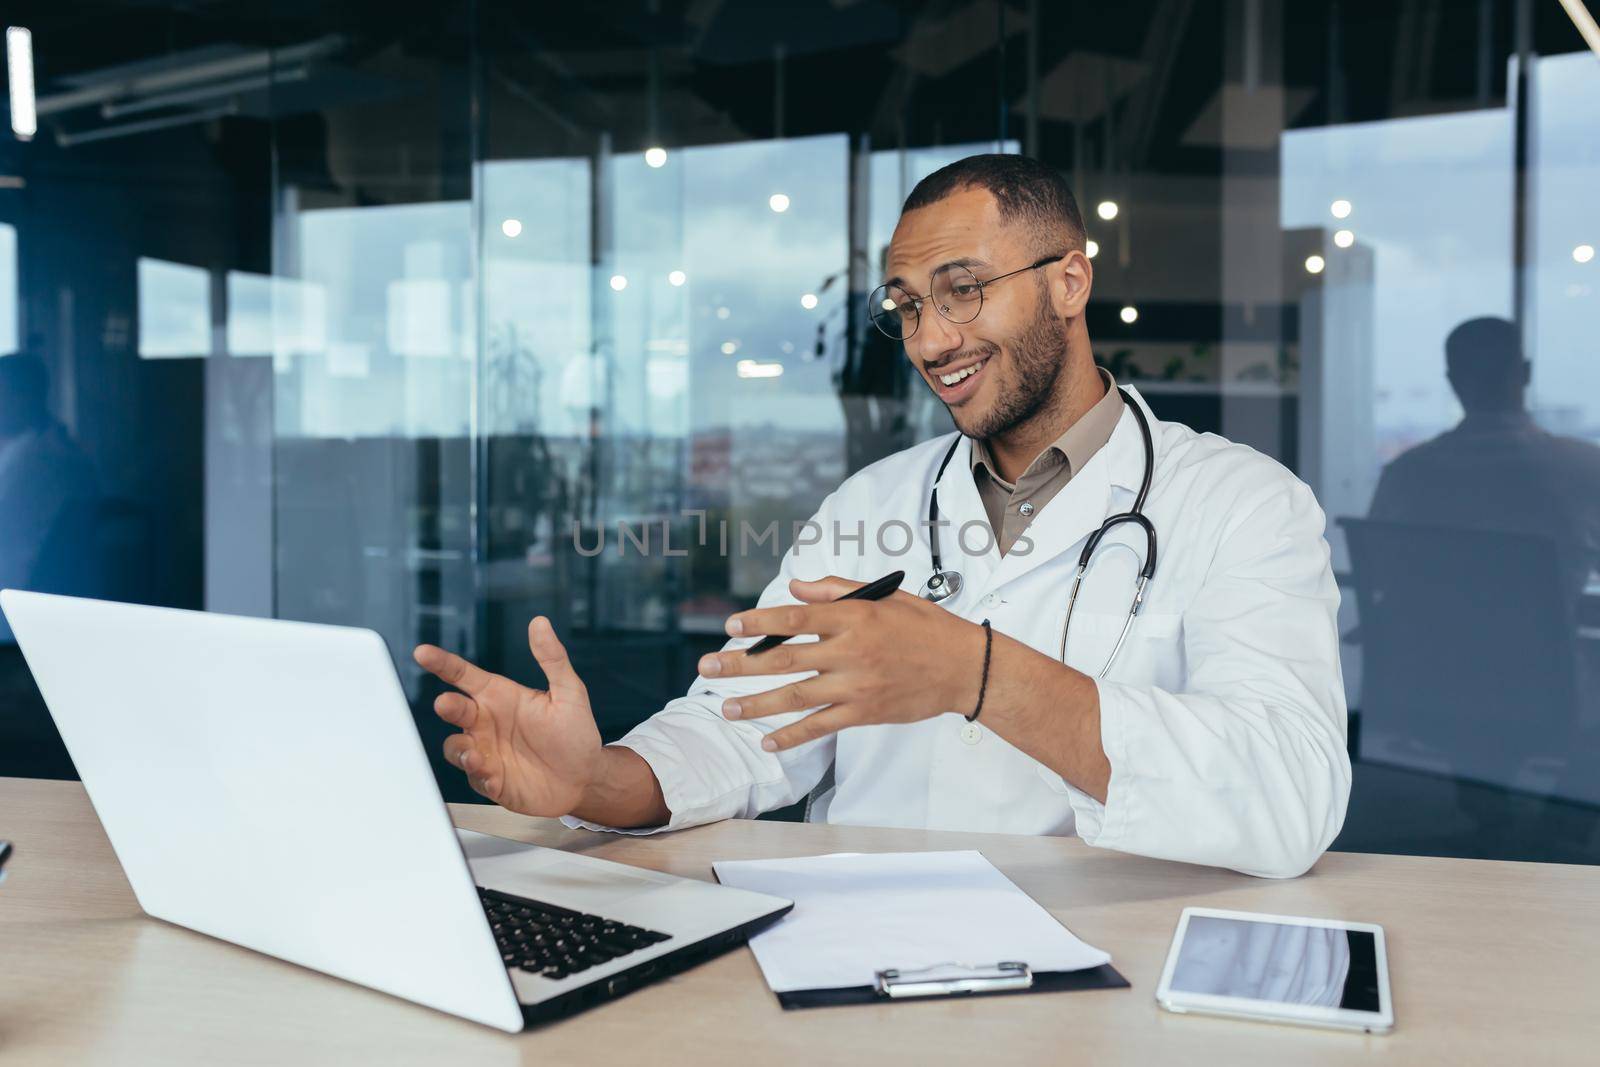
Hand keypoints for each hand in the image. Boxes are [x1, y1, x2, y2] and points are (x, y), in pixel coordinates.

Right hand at [414, 617, 601, 817]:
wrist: (584, 777)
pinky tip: (494, 777)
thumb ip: (552, 659)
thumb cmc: (575, 732)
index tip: (423, 652)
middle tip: (445, 703)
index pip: (464, 676)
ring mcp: (486, 751)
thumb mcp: (569, 692)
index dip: (442, 663)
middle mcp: (487, 722)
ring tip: (475, 755)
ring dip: (460, 749)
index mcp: (500, 696)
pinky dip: (480, 777)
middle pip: (455, 709)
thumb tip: (540, 622)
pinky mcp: (490, 780)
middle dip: (447, 706)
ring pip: (456, 747)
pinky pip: (475, 778)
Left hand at [697, 576, 985, 751]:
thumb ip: (835, 591)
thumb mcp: (885, 597)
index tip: (730, 626)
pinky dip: (792, 736)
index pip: (795, 618)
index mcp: (854, 616)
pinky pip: (821, 726)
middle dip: (741, 665)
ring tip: (726, 708)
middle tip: (707, 669)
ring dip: (757, 704)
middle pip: (784, 659)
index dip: (759, 622)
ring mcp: (857, 685)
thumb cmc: (924, 627)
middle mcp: (851, 651)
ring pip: (796, 696)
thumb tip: (794, 587)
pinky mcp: (864, 713)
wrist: (964, 668)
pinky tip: (767, 741)